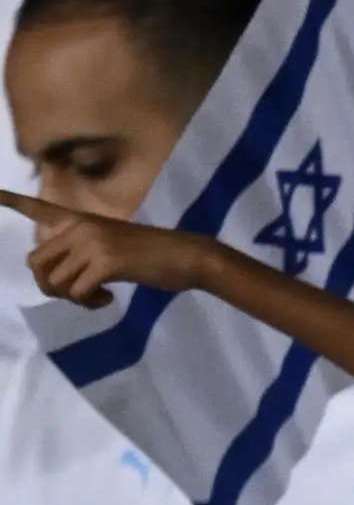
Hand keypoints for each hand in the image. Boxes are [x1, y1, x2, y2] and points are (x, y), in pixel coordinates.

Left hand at [0, 187, 206, 308]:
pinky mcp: (105, 263)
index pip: (39, 208)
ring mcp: (91, 243)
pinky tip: (108, 299)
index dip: (12, 201)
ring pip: (56, 281)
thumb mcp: (113, 245)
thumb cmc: (155, 254)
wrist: (186, 256)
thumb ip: (85, 252)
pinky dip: (89, 303)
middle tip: (77, 295)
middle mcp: (80, 227)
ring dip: (73, 299)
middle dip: (50, 286)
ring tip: (97, 298)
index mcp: (81, 220)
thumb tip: (65, 281)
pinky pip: (78, 291)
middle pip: (38, 262)